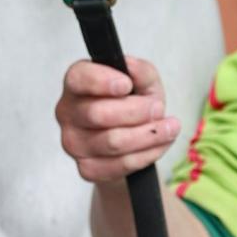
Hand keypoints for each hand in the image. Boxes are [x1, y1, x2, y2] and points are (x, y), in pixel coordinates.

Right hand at [55, 57, 178, 183]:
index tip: (126, 84)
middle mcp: (67, 112)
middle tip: (159, 108)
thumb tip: (131, 67)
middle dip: (136, 111)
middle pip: (99, 114)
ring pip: (112, 142)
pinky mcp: (85, 168)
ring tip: (170, 127)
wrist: (132, 140)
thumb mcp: (143, 82)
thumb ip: (140, 71)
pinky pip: (119, 165)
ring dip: (148, 135)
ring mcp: (72, 143)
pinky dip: (146, 155)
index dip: (101, 81)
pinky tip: (159, 144)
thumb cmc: (133, 102)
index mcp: (76, 83)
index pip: (79, 79)